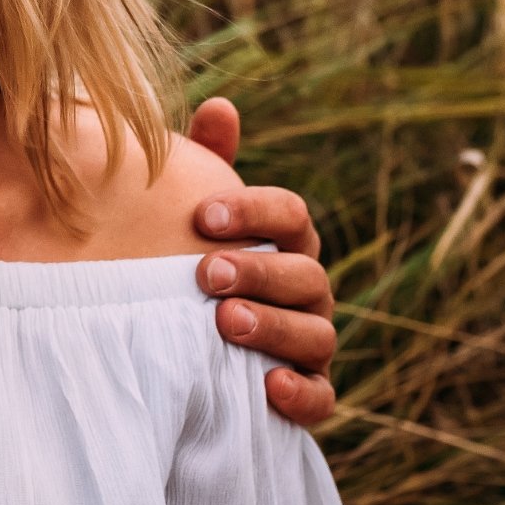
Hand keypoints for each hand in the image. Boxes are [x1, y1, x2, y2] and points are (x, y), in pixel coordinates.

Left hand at [186, 96, 337, 427]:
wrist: (182, 347)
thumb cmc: (193, 264)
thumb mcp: (196, 217)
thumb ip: (208, 165)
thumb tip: (220, 106)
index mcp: (285, 242)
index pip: (290, 216)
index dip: (253, 211)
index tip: (202, 215)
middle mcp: (307, 289)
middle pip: (305, 272)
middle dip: (258, 270)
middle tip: (205, 273)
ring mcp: (311, 342)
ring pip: (315, 333)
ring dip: (273, 326)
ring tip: (224, 321)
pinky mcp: (307, 393)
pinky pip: (322, 397)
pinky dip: (301, 393)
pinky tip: (268, 386)